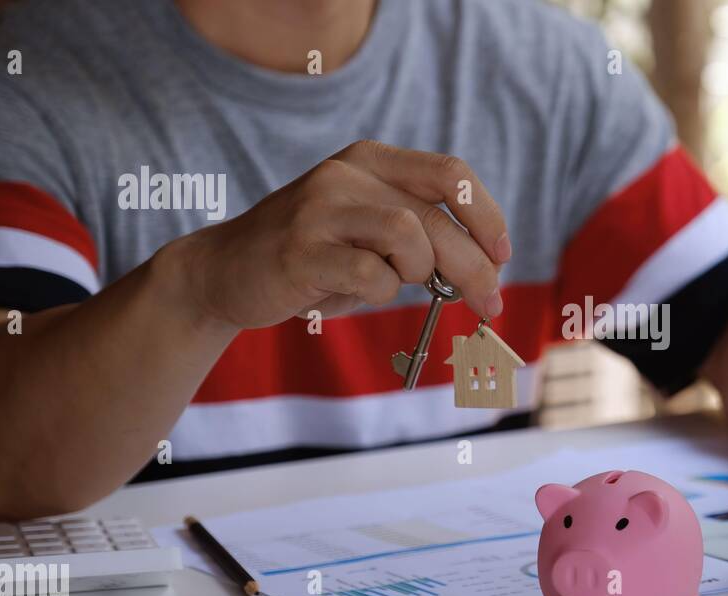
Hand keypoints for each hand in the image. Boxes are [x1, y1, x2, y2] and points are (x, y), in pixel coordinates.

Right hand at [169, 140, 511, 329]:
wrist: (224, 272)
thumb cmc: (315, 259)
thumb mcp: (370, 234)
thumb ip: (421, 238)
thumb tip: (487, 270)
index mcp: (370, 160)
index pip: (449, 174)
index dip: (486, 215)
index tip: (503, 254)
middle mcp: (346, 173)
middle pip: (437, 218)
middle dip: (476, 268)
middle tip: (491, 304)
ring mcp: (321, 208)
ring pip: (410, 236)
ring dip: (419, 273)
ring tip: (396, 283)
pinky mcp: (301, 249)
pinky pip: (372, 274)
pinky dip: (381, 292)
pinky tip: (357, 292)